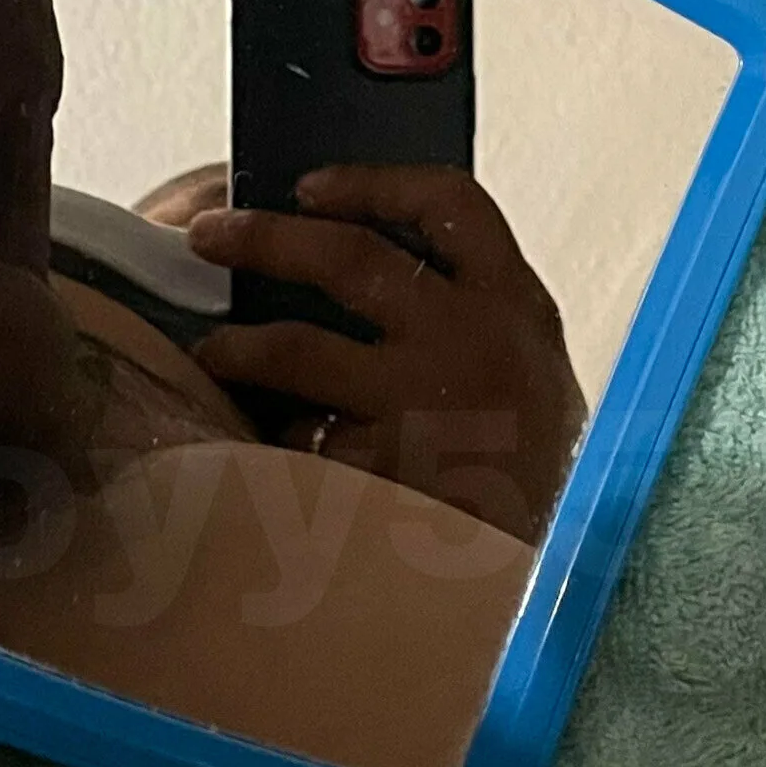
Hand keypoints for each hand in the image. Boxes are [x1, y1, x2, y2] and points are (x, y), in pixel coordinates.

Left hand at [186, 166, 586, 542]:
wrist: (557, 584)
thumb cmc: (536, 471)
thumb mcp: (527, 369)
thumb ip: (468, 313)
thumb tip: (360, 260)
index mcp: (514, 303)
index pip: (448, 204)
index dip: (371, 183)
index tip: (308, 186)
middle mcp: (471, 341)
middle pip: (348, 258)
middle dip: (264, 237)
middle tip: (208, 234)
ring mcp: (424, 407)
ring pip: (298, 348)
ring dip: (240, 345)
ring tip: (210, 351)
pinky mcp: (382, 473)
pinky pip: (303, 441)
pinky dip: (277, 441)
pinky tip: (260, 450)